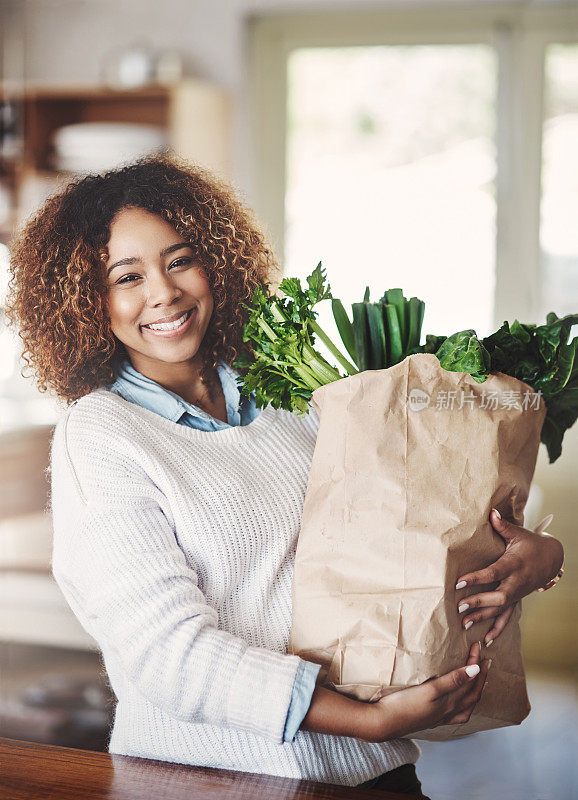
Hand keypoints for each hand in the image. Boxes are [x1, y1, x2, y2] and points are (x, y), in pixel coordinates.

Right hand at [361, 642, 490, 741]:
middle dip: (481, 677)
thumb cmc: (405, 704)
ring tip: (476, 680)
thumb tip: (476, 670)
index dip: (476, 663)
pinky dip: (462, 704)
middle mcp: (449, 712)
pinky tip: (456, 701)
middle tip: (484, 660)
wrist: (384, 722)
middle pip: (472, 694)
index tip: (477, 646)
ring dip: (474, 691)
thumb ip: (454, 680)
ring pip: (466, 706)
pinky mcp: (431, 719)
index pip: (471, 681)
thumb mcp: (431, 690)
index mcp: (450, 703)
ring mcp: (440, 717)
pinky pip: (456, 713)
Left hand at [455, 509, 563, 645]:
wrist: (551, 560)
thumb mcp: (518, 534)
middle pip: (498, 596)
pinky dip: (497, 629)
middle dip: (479, 603)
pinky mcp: (516, 600)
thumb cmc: (531, 544)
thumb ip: (502, 526)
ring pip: (500, 610)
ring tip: (464, 625)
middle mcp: (516, 582)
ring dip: (482, 618)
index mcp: (514, 564)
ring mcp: (517, 594)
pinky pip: (507, 618)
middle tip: (459, 606)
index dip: (477, 578)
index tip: (459, 582)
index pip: (494, 573)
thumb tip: (490, 512)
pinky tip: (486, 641)